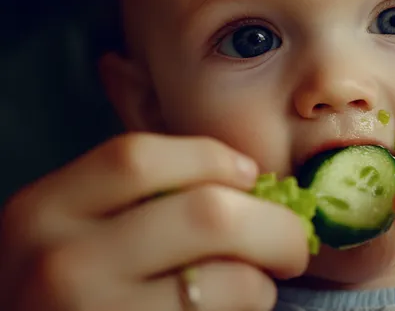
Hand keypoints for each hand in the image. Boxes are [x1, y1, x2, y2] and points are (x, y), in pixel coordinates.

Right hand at [0, 133, 308, 310]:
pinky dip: (249, 309)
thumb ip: (132, 199)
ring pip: (232, 280)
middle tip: (292, 240)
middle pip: (208, 215)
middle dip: (275, 225)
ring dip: (264, 280)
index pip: (139, 155)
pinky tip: (236, 309)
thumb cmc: (71, 287)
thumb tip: (245, 181)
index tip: (249, 175)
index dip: (211, 157)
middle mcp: (63, 261)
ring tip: (258, 284)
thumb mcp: (73, 232)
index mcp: (45, 209)